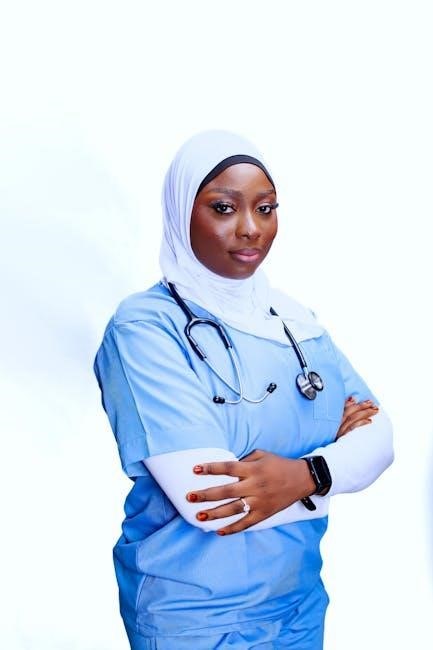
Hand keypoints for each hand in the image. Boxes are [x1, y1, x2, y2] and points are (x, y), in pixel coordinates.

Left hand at [186, 450, 314, 535]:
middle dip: (206, 494)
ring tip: (199, 516)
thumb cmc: (278, 464)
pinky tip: (219, 531)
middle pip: (226, 491)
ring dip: (215, 514)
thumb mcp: (261, 455)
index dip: (211, 468)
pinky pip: (246, 523)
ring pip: (233, 509)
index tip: (195, 469)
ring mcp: (259, 501)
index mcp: (253, 469)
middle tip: (190, 496)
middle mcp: (254, 485)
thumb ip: (243, 460)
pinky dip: (233, 528)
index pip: (228, 468)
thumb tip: (224, 467)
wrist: (302, 479)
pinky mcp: (264, 513)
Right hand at [336, 397, 378, 438]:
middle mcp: (335, 425)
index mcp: (333, 420)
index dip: (351, 402)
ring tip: (374, 410)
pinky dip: (361, 423)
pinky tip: (369, 421)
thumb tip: (353, 399)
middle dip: (362, 407)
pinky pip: (352, 429)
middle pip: (349, 413)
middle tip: (372, 403)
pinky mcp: (343, 439)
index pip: (341, 408)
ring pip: (352, 419)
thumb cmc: (335, 437)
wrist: (328, 456)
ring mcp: (339, 432)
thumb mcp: (336, 424)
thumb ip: (343, 411)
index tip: (360, 399)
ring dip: (364, 413)